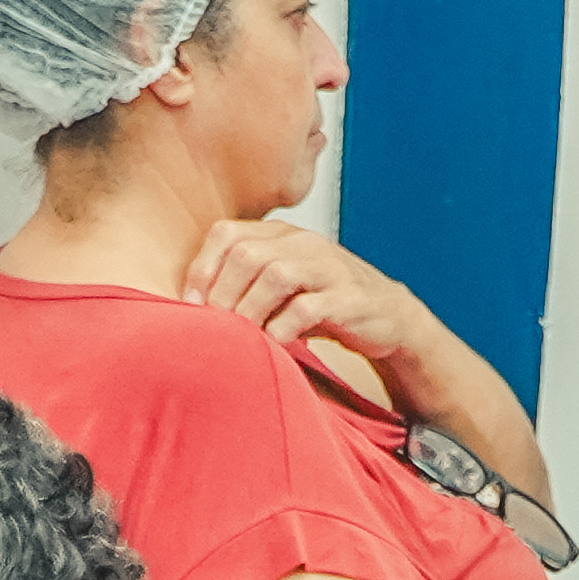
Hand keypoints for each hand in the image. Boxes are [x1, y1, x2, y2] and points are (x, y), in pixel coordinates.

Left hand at [183, 219, 438, 366]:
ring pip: (275, 276)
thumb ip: (243, 283)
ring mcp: (328, 267)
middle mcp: (303, 243)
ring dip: (249, 311)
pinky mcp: (349, 298)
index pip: (227, 233)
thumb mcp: (281, 285)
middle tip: (214, 328)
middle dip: (223, 295)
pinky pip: (307, 308)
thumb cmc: (325, 302)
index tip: (190, 306)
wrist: (388, 316)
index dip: (202, 268)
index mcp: (280, 235)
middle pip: (247, 254)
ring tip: (241, 337)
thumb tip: (189, 307)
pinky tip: (274, 346)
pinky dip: (283, 330)